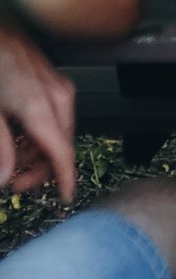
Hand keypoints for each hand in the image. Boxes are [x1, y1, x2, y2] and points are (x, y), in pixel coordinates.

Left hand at [0, 21, 75, 203]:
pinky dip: (39, 132)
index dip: (65, 179)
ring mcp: (58, 86)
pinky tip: (18, 136)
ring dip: (37, 151)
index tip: (66, 198)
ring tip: (12, 159)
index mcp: (41, 107)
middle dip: (41, 169)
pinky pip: (55, 115)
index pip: (62, 153)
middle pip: (61, 145)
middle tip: (16, 184)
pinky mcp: (54, 80)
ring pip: (58, 131)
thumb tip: (4, 176)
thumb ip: (1, 147)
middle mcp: (58, 96)